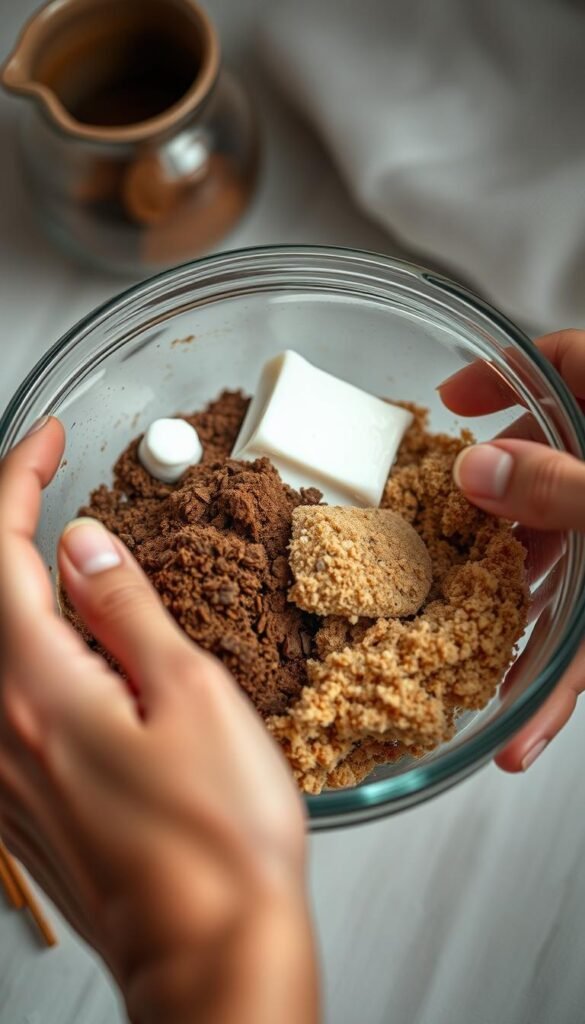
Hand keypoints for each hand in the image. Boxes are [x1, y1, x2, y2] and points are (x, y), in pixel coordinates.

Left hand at [0, 419, 317, 1023]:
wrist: (211, 953)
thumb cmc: (220, 838)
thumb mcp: (192, 694)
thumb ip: (126, 611)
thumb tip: (85, 547)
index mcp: (35, 689)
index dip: (18, 480)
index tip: (50, 441)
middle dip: (10, 525)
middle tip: (52, 484)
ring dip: (21, 586)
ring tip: (77, 562)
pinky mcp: (16, 800)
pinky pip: (3, 696)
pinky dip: (27, 644)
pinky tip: (74, 645)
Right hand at [439, 329, 584, 772]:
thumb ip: (568, 486)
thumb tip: (481, 469)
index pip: (570, 365)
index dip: (505, 376)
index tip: (452, 399)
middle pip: (556, 468)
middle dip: (503, 510)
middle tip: (458, 535)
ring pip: (573, 558)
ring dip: (528, 602)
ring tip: (479, 640)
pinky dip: (566, 683)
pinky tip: (529, 734)